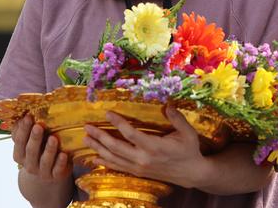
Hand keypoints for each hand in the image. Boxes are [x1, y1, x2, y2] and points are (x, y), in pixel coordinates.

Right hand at [12, 115, 72, 182]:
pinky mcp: (55, 176)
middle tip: (38, 126)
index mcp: (20, 154)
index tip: (28, 117)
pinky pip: (57, 170)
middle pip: (31, 151)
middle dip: (34, 138)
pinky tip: (64, 155)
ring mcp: (42, 172)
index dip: (23, 129)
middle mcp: (29, 164)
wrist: (47, 173)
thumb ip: (23, 130)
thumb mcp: (29, 141)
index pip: (19, 141)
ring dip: (49, 150)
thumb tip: (21, 114)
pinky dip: (60, 163)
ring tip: (53, 138)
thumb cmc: (38, 151)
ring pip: (45, 161)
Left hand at [83, 106, 207, 187]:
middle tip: (87, 127)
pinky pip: (118, 167)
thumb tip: (167, 104)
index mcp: (154, 147)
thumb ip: (176, 118)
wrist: (191, 173)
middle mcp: (143, 159)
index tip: (107, 113)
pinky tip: (95, 157)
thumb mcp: (188, 132)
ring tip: (86, 139)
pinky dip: (105, 162)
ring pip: (114, 158)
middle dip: (100, 136)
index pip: (131, 134)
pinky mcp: (138, 173)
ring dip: (98, 148)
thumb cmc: (189, 149)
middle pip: (116, 147)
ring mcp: (139, 168)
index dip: (118, 123)